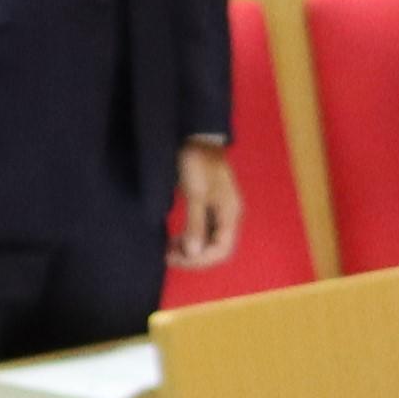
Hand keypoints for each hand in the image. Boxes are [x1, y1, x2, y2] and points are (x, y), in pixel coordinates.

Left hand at [170, 140, 241, 272]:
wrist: (198, 138)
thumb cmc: (198, 163)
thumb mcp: (196, 194)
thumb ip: (195, 224)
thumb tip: (193, 253)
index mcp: (230, 214)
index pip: (220, 250)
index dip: (199, 260)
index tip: (176, 257)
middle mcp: (228, 217)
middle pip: (215, 249)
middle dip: (193, 257)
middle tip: (168, 255)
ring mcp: (219, 212)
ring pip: (208, 242)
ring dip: (191, 249)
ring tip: (169, 249)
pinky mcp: (209, 207)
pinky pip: (203, 232)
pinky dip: (189, 239)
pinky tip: (175, 239)